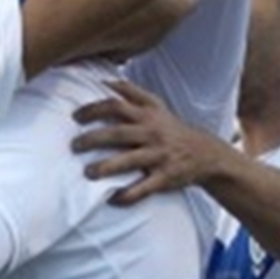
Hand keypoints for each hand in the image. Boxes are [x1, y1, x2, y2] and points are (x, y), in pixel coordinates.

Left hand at [72, 80, 220, 204]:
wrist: (205, 153)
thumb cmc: (171, 128)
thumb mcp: (156, 105)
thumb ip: (130, 91)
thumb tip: (104, 81)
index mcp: (147, 115)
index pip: (116, 106)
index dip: (94, 109)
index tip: (75, 116)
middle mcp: (152, 133)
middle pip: (118, 133)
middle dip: (93, 139)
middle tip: (74, 146)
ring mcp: (159, 156)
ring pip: (129, 161)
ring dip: (106, 167)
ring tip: (88, 172)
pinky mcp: (165, 177)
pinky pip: (144, 188)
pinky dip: (127, 195)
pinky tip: (112, 198)